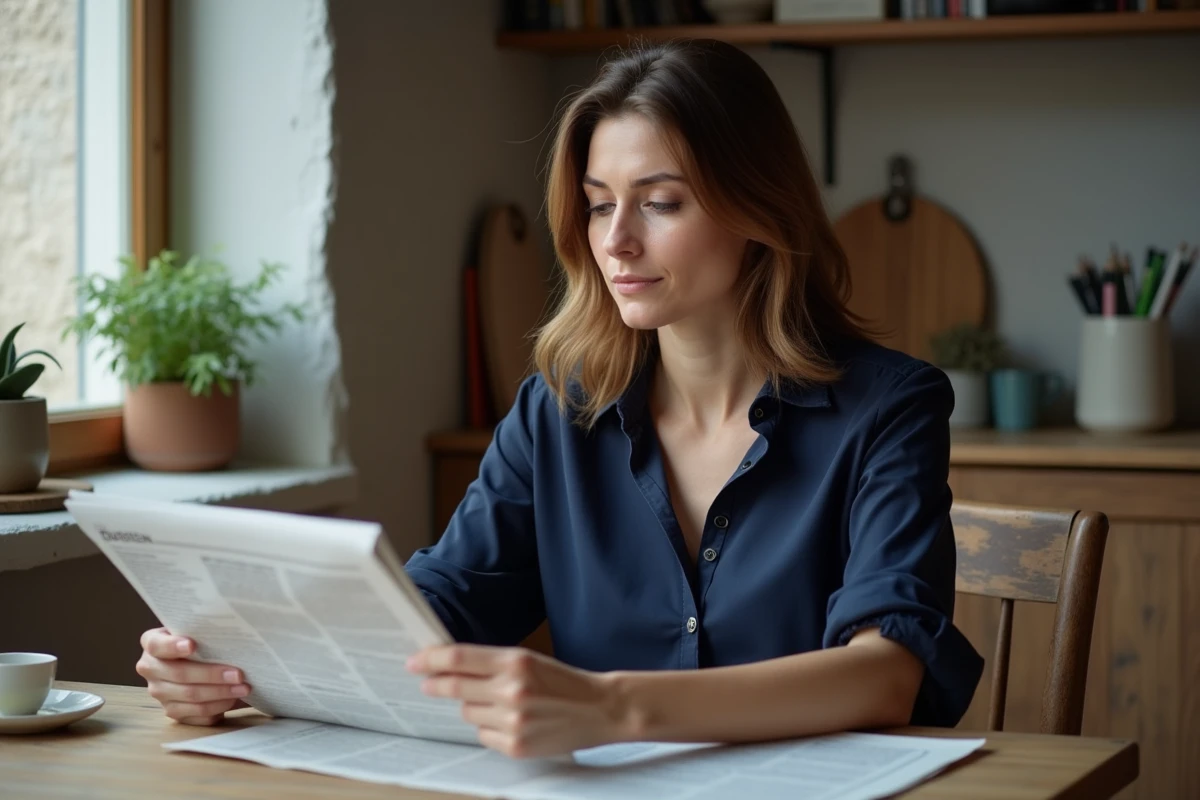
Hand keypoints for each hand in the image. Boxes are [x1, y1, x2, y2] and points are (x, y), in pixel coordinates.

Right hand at [135, 627, 251, 725]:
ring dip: (220, 693)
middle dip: (212, 674)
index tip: (192, 645)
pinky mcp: (172, 710)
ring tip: (243, 688)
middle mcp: (150, 668)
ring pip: (190, 695)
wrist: (197, 658)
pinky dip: (218, 706)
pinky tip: (233, 699)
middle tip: (238, 674)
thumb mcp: (199, 630)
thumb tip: (233, 635)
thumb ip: (205, 630)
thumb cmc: (201, 639)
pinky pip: (195, 713)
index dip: (172, 646)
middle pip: (179, 674)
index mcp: (152, 643)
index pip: (156, 645)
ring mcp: (159, 692)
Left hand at [407, 645, 623, 757]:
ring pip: (468, 712)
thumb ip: (492, 663)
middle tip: (426, 681)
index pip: (459, 658)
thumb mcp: (529, 661)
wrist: (600, 709)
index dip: (431, 659)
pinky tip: (511, 722)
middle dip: (435, 683)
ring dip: (473, 706)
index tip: (416, 661)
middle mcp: (511, 690)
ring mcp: (512, 721)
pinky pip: (483, 734)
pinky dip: (489, 728)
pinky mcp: (516, 746)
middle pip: (455, 686)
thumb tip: (450, 665)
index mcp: (515, 662)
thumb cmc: (564, 682)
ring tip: (499, 704)